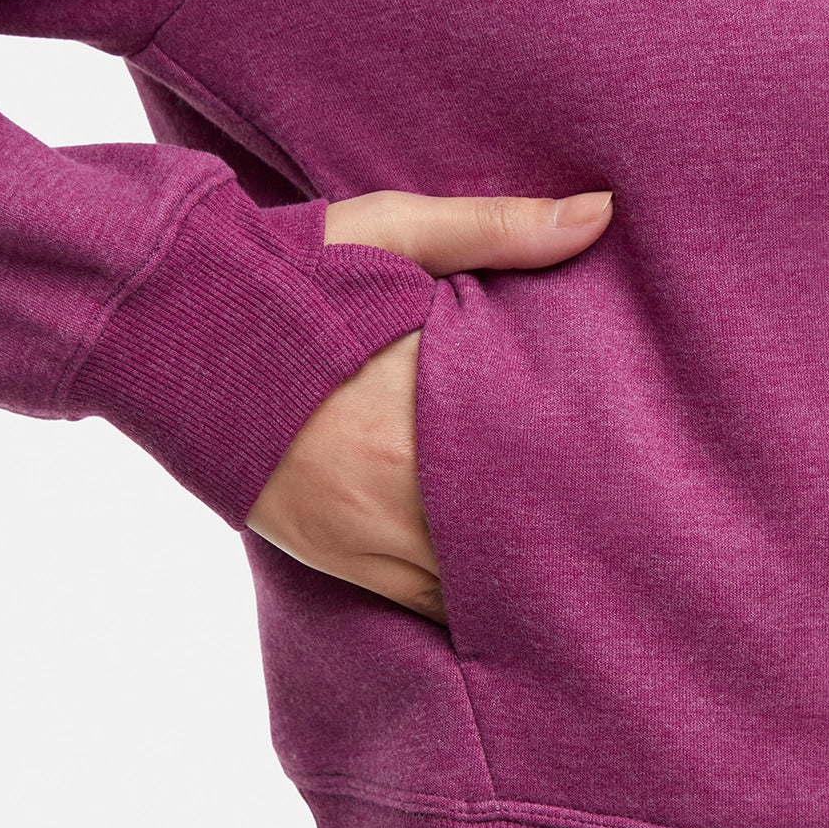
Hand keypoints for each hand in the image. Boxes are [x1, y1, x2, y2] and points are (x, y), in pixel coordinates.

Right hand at [246, 189, 613, 622]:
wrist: (172, 327)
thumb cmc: (289, 273)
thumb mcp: (391, 232)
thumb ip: (497, 229)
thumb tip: (602, 212)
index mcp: (428, 399)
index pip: (538, 457)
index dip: (601, 484)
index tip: (656, 494)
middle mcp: (401, 480)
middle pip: (515, 540)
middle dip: (576, 550)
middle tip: (647, 561)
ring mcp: (366, 533)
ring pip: (472, 592)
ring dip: (529, 593)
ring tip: (596, 600)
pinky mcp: (337, 560)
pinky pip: (422, 608)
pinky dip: (469, 611)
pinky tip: (513, 616)